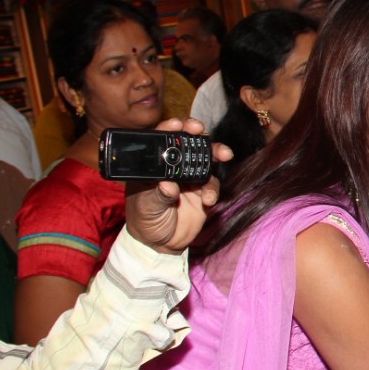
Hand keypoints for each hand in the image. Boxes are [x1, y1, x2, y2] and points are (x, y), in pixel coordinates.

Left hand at [124, 118, 231, 253]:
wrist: (160, 244)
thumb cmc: (144, 222)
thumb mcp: (146, 208)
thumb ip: (157, 196)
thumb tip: (168, 185)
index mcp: (153, 166)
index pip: (160, 140)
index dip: (170, 129)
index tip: (178, 125)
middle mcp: (172, 167)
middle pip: (186, 143)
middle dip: (196, 135)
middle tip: (201, 130)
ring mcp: (188, 178)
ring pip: (204, 159)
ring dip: (215, 153)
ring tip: (224, 154)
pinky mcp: (202, 192)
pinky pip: (212, 184)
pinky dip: (212, 190)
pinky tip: (208, 200)